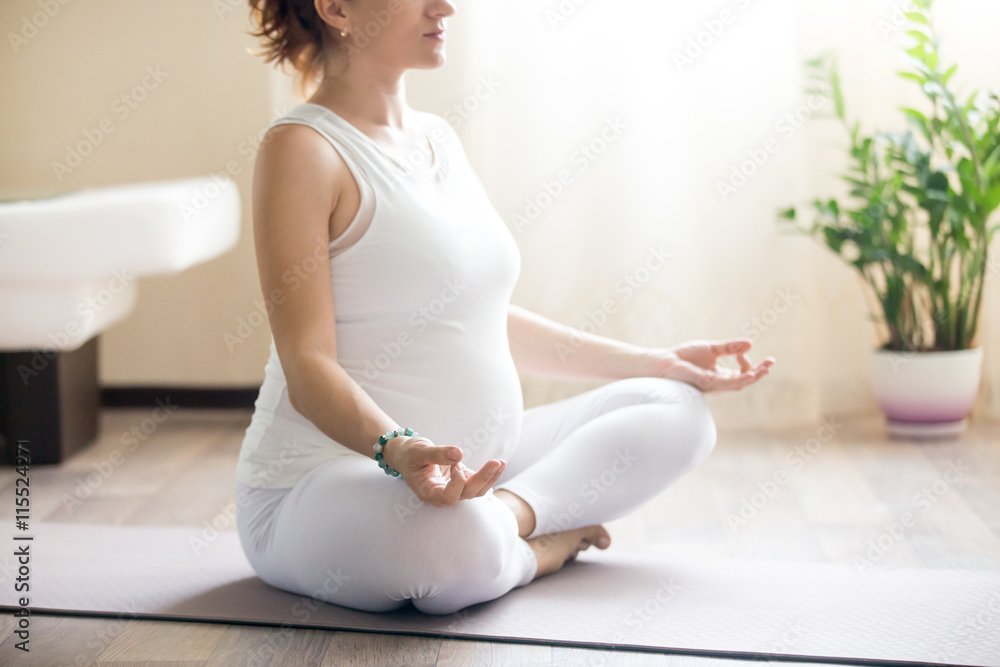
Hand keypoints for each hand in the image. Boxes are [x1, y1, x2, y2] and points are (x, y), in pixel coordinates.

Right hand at [383, 436, 506, 506]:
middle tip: (495, 462)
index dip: (457, 484)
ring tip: (501, 463)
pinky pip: (478, 482)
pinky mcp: (461, 481)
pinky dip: (489, 474)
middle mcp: (441, 495)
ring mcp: (452, 489)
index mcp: (427, 491)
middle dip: (482, 479)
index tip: (456, 464)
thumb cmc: (409, 454)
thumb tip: (458, 454)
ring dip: (490, 478)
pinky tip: (500, 463)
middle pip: (466, 494)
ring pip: (476, 491)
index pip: (448, 497)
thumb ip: (437, 454)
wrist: (407, 455)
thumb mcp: (419, 450)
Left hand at [648, 338, 774, 392]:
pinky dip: (738, 379)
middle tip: (771, 364)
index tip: (747, 350)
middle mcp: (719, 382)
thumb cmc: (684, 357)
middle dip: (759, 373)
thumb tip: (750, 343)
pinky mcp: (706, 383)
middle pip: (744, 381)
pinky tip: (749, 375)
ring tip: (765, 370)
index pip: (742, 373)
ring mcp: (713, 384)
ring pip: (737, 384)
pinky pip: (725, 383)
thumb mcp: (712, 349)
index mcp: (720, 375)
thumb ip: (730, 347)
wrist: (665, 362)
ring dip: (752, 377)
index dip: (749, 363)